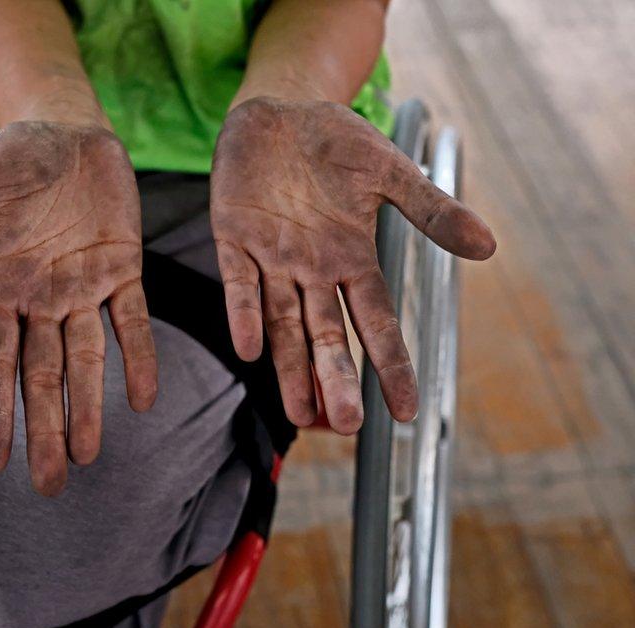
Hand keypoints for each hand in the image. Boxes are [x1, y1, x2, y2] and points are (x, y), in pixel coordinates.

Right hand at [0, 122, 156, 495]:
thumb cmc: (6, 158)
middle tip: (49, 485)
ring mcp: (83, 287)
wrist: (64, 128)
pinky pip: (132, 322)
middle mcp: (41, 299)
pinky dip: (139, 358)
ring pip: (86, 360)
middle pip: (41, 377)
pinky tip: (143, 400)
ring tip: (87, 457)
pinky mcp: (122, 268)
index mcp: (0, 288)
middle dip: (44, 429)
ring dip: (87, 407)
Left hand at [211, 97, 494, 433]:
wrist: (279, 108)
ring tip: (301, 413)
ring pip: (283, 323)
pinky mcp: (233, 238)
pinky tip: (251, 349)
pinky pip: (239, 284)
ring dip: (290, 367)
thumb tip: (489, 247)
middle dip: (336, 379)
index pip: (376, 321)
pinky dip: (245, 314)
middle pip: (326, 335)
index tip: (406, 410)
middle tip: (347, 425)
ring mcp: (271, 257)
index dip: (391, 364)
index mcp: (351, 257)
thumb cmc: (335, 142)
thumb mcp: (389, 171)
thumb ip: (431, 210)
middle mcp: (312, 269)